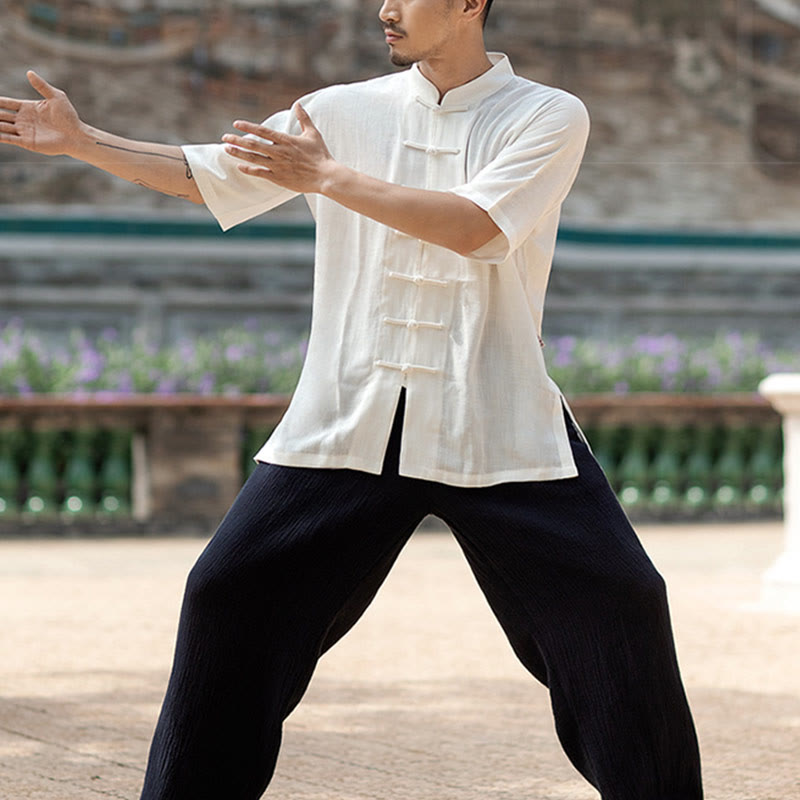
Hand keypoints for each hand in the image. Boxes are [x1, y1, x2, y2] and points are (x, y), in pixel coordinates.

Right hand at [0, 71, 82, 155]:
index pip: (6, 103)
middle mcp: (23, 120)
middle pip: (1, 115)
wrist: (76, 136)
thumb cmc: (69, 116)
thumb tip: (29, 72)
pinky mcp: (27, 142)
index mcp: (28, 108)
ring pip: (2, 126)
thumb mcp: (56, 97)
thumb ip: (41, 86)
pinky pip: (9, 139)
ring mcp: (24, 131)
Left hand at [221, 104, 336, 193]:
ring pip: (254, 158)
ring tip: (227, 150)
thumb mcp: (313, 134)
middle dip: (237, 141)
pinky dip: (249, 169)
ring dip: (238, 153)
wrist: (325, 176)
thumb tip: (298, 104)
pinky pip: (260, 173)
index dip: (248, 127)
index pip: (262, 131)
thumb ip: (303, 119)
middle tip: (224, 138)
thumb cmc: (320, 155)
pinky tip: (240, 166)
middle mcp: (279, 152)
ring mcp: (278, 166)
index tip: (236, 124)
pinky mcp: (279, 178)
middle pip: (253, 144)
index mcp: (285, 140)